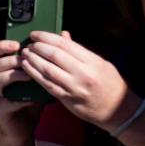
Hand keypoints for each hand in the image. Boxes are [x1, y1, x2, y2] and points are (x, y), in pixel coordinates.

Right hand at [0, 39, 44, 136]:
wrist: (22, 127)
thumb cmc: (28, 99)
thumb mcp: (33, 79)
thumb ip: (41, 62)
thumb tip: (62, 38)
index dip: (1, 46)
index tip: (17, 43)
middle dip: (10, 59)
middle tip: (26, 58)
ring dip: (13, 76)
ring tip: (30, 75)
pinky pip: (8, 102)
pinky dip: (21, 99)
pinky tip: (34, 98)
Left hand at [17, 29, 139, 130]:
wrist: (119, 111)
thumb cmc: (110, 84)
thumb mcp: (101, 64)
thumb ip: (80, 50)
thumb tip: (63, 34)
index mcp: (93, 62)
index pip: (65, 44)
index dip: (46, 37)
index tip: (35, 34)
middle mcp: (84, 74)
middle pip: (54, 55)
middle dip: (38, 47)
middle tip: (30, 44)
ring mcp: (75, 87)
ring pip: (48, 70)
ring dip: (33, 60)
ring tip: (25, 54)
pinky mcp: (68, 99)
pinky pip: (47, 85)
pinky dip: (34, 74)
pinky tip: (27, 67)